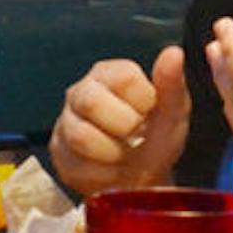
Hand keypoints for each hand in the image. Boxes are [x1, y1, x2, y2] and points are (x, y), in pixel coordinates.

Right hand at [49, 46, 189, 194]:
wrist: (141, 179)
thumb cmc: (156, 138)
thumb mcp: (173, 113)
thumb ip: (172, 84)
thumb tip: (174, 53)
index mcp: (111, 74)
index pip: (123, 77)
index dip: (143, 100)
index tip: (151, 112)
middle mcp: (82, 91)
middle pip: (92, 102)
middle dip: (125, 126)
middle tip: (138, 134)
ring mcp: (66, 120)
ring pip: (81, 136)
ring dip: (114, 153)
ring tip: (126, 153)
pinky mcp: (59, 150)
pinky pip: (75, 164)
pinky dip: (103, 173)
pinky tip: (112, 167)